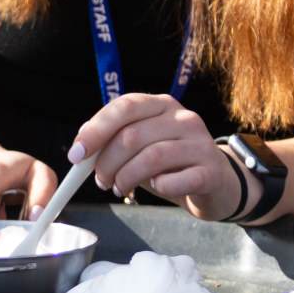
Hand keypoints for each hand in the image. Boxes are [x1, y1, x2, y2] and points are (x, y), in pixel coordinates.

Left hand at [70, 94, 244, 221]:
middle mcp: (183, 118)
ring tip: (119, 188)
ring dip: (126, 177)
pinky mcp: (211, 171)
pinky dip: (158, 187)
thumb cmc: (170, 164)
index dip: (96, 130)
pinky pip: (176, 180)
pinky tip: (155, 188)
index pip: (124, 107)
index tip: (76, 155)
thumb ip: (114, 142)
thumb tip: (80, 151)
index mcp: (161, 104)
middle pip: (133, 135)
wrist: (217, 185)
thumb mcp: (141, 146)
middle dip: (107, 162)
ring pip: (152, 156)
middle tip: (101, 181)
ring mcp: (201, 143)